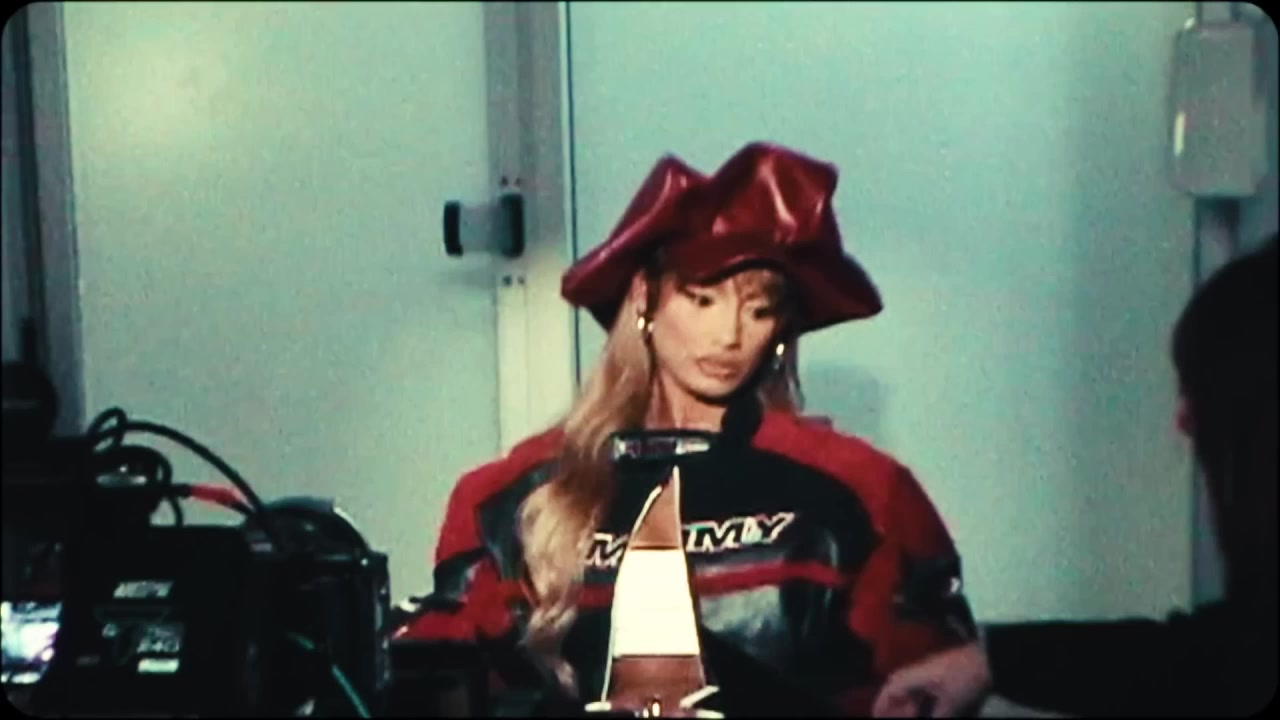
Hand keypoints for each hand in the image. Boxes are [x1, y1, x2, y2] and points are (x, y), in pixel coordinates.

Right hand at [871, 642, 991, 717]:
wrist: (993, 659)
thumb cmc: (966, 680)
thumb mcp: (951, 705)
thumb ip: (937, 717)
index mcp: (918, 675)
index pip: (892, 687)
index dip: (882, 702)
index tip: (876, 715)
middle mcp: (923, 670)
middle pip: (901, 685)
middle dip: (896, 704)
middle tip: (895, 717)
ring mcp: (937, 668)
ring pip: (916, 686)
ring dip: (912, 701)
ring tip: (912, 714)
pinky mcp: (950, 670)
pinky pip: (930, 687)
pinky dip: (927, 699)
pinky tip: (935, 708)